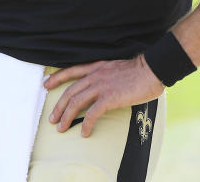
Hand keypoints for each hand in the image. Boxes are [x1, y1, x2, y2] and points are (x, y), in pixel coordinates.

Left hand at [44, 55, 164, 136]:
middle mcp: (95, 75)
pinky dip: (86, 124)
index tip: (46, 84)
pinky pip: (92, 113)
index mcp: (97, 67)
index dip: (57, 78)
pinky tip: (84, 132)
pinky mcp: (109, 98)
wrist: (153, 69)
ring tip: (61, 128)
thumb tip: (104, 86)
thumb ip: (107, 75)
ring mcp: (101, 86)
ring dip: (66, 116)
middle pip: (70, 91)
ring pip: (76, 102)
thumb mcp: (116, 68)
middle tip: (52, 118)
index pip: (71, 71)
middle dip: (58, 106)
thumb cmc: (140, 71)